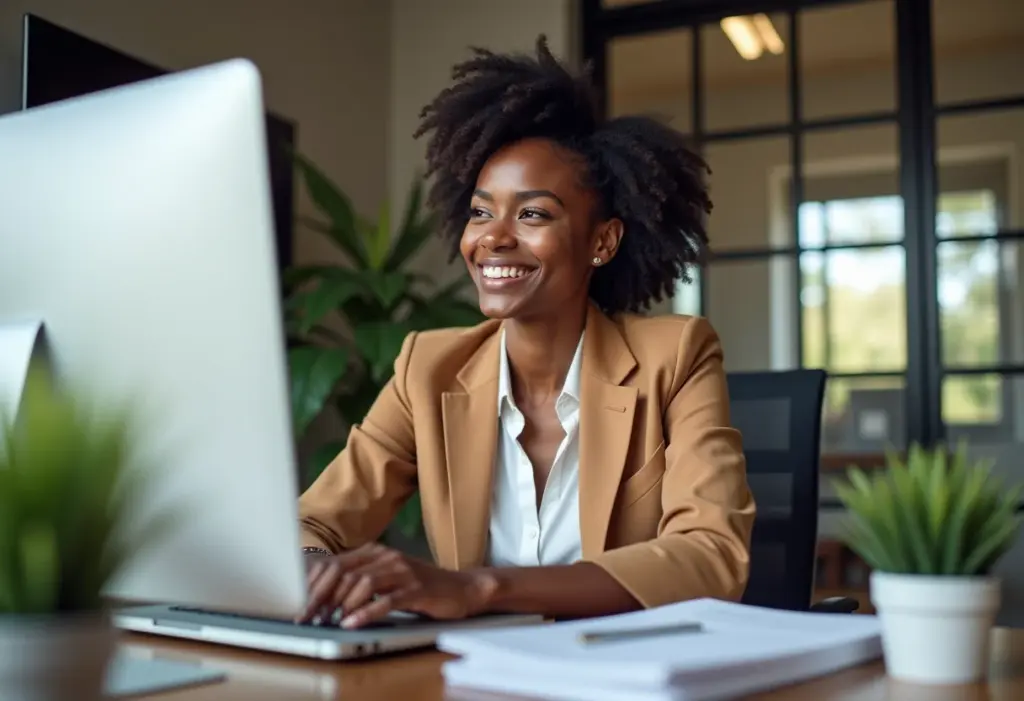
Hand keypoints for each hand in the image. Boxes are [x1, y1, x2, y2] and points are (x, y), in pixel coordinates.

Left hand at [297, 543, 493, 628]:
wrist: (461, 588)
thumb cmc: (420, 587)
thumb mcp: (386, 578)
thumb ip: (359, 580)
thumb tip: (323, 596)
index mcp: (375, 552)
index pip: (335, 564)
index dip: (314, 585)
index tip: (301, 605)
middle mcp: (386, 557)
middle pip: (343, 573)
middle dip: (320, 597)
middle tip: (308, 618)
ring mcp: (402, 571)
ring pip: (362, 584)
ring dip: (341, 605)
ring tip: (329, 622)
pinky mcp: (416, 589)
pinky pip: (386, 599)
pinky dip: (366, 612)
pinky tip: (353, 623)